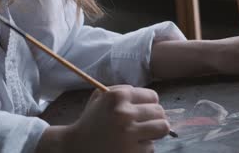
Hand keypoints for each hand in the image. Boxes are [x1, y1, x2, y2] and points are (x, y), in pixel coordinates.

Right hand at [37, 85, 169, 152]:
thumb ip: (123, 91)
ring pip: (161, 128)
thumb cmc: (92, 120)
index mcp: (117, 96)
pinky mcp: (132, 152)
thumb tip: (152, 98)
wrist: (77, 146)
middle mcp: (124, 113)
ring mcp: (129, 134)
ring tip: (140, 134)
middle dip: (154, 118)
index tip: (144, 110)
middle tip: (145, 123)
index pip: (152, 96)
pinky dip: (143, 148)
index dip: (150, 104)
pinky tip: (129, 146)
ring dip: (153, 132)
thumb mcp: (101, 97)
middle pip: (160, 112)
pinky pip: (151, 147)